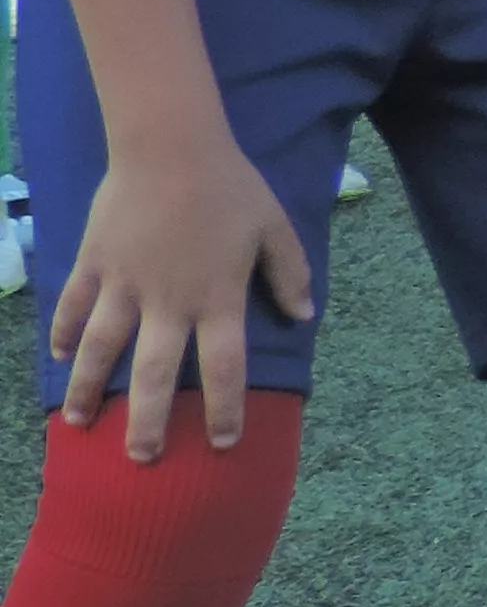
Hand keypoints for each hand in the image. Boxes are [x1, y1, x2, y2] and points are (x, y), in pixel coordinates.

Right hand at [47, 138, 311, 462]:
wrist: (170, 146)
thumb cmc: (230, 186)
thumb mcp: (275, 228)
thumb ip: (290, 274)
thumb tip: (304, 318)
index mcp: (217, 298)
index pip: (225, 368)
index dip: (226, 409)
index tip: (224, 444)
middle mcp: (167, 301)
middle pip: (154, 374)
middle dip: (148, 422)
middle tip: (143, 459)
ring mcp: (123, 284)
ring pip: (101, 350)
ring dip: (89, 390)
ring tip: (80, 425)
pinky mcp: (94, 263)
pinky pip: (75, 306)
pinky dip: (65, 332)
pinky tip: (61, 358)